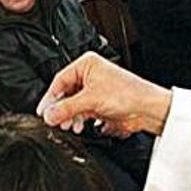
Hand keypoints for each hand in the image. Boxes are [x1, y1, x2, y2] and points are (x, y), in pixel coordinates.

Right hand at [37, 51, 171, 136]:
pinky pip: (83, 111)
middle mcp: (91, 75)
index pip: (60, 80)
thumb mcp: (91, 100)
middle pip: (66, 93)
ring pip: (74, 104)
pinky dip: (79, 119)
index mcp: (87, 64)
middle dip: (61, 109)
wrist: (147, 109)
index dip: (51, 97)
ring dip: (70, 116)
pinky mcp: (101, 103)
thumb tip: (48, 114)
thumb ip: (66, 108)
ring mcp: (96, 90)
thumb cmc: (128, 95)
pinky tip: (79, 126)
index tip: (43, 112)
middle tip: (55, 121)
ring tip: (69, 125)